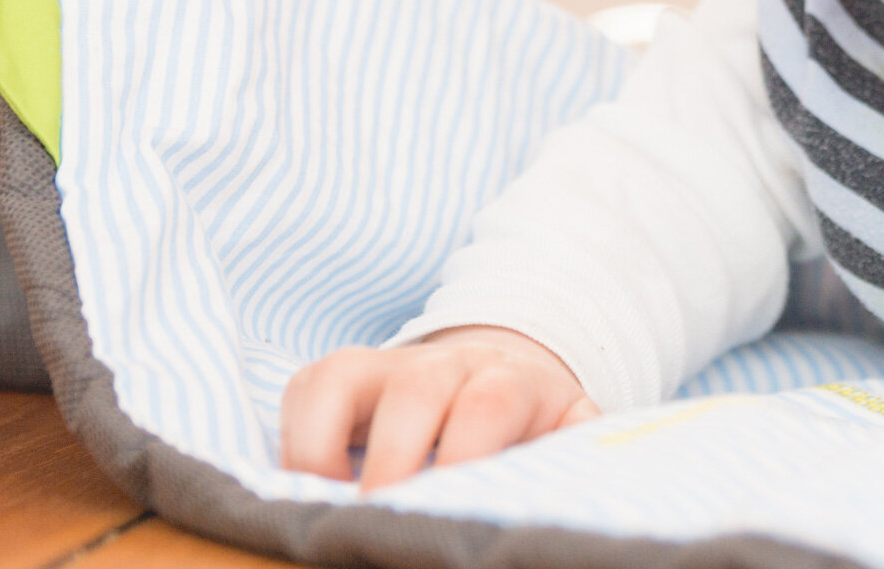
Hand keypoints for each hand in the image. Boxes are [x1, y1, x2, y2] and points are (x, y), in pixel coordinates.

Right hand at [279, 326, 599, 489]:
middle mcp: (446, 366)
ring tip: (328, 508)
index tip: (447, 509)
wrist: (499, 372)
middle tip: (380, 517)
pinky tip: (305, 493)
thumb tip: (590, 484)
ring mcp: (386, 365)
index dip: (466, 454)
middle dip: (393, 459)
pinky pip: (304, 389)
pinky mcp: (338, 375)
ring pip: (341, 378)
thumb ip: (574, 453)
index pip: (489, 406)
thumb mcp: (565, 434)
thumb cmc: (529, 426)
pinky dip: (293, 441)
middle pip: (415, 391)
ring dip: (323, 448)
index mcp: (511, 382)